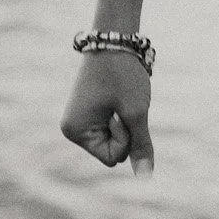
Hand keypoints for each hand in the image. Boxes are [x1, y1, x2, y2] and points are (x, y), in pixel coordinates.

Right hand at [61, 51, 154, 175]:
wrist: (114, 40)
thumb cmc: (123, 75)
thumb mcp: (136, 112)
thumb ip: (141, 145)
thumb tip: (146, 177)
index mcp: (75, 132)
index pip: (112, 158)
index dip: (127, 137)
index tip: (121, 110)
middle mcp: (73, 129)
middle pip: (114, 151)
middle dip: (127, 131)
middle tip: (122, 101)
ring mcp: (81, 120)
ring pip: (117, 139)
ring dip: (127, 121)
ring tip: (119, 96)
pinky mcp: (91, 112)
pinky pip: (116, 127)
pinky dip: (124, 115)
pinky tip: (118, 95)